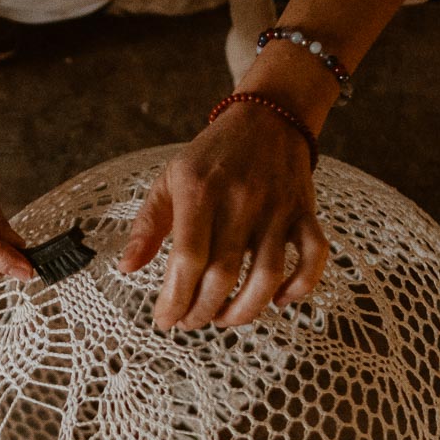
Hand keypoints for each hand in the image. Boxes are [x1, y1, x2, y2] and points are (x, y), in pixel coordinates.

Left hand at [118, 105, 329, 328]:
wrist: (267, 117)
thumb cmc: (211, 156)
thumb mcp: (169, 179)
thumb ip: (146, 225)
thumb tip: (126, 268)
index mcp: (199, 192)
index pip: (187, 259)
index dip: (174, 299)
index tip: (164, 320)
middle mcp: (240, 201)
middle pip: (222, 276)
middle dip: (201, 311)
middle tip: (189, 322)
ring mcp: (276, 208)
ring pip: (268, 276)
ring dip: (244, 311)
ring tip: (223, 318)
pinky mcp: (305, 212)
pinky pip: (314, 256)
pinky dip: (301, 286)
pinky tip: (278, 300)